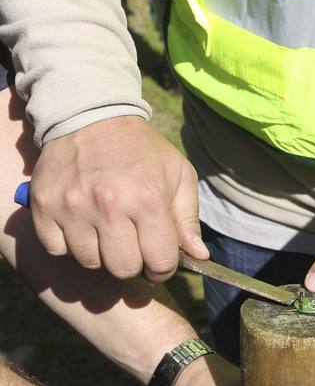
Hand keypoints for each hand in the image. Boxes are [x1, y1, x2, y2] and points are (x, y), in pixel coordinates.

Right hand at [30, 116, 208, 281]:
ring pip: (90, 263)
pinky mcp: (45, 206)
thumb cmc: (141, 150)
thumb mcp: (178, 174)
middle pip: (124, 269)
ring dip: (101, 253)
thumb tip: (198, 256)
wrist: (91, 116)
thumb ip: (189, 219)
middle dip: (133, 262)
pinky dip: (70, 243)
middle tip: (133, 244)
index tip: (159, 259)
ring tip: (107, 228)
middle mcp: (109, 205)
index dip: (163, 267)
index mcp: (148, 199)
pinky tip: (82, 222)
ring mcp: (73, 207)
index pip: (160, 262)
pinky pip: (58, 250)